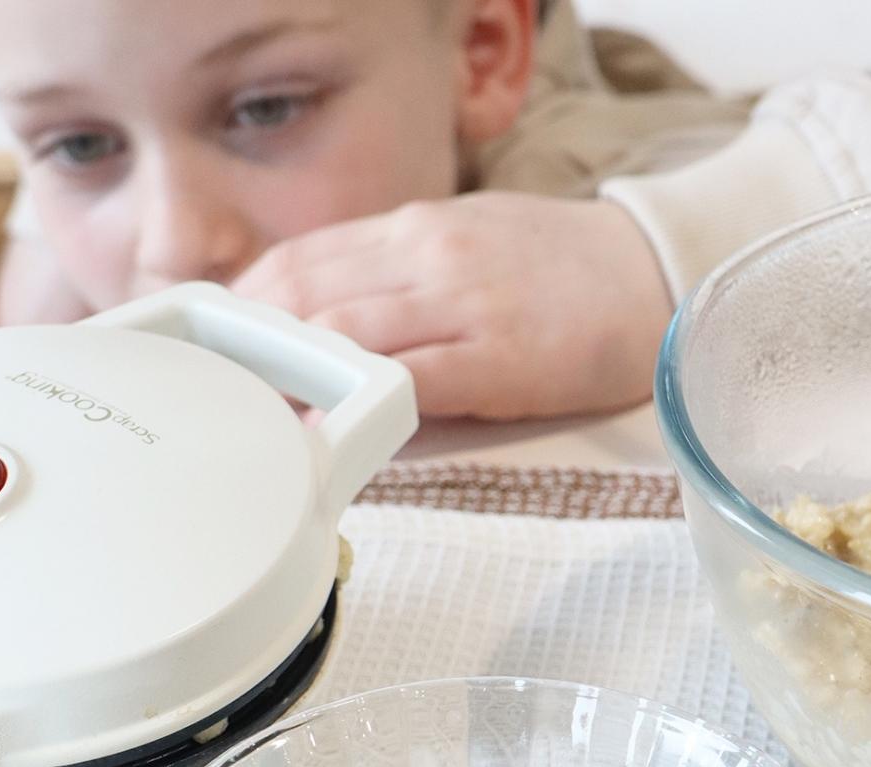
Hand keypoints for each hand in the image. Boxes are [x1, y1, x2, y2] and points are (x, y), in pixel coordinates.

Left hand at [231, 192, 671, 419]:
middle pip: (306, 291)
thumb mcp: (463, 240)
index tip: (220, 344)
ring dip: (287, 377)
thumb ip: (393, 269)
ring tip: (252, 415)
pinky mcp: (499, 358)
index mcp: (415, 229)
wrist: (652, 273)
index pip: (302, 257)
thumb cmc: (556, 266)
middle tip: (218, 388)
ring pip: (343, 331)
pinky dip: (355, 406)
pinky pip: (408, 379)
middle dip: (249, 344)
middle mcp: (428, 256)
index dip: (247, 303)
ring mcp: (462, 304)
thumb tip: (323, 304)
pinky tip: (323, 433)